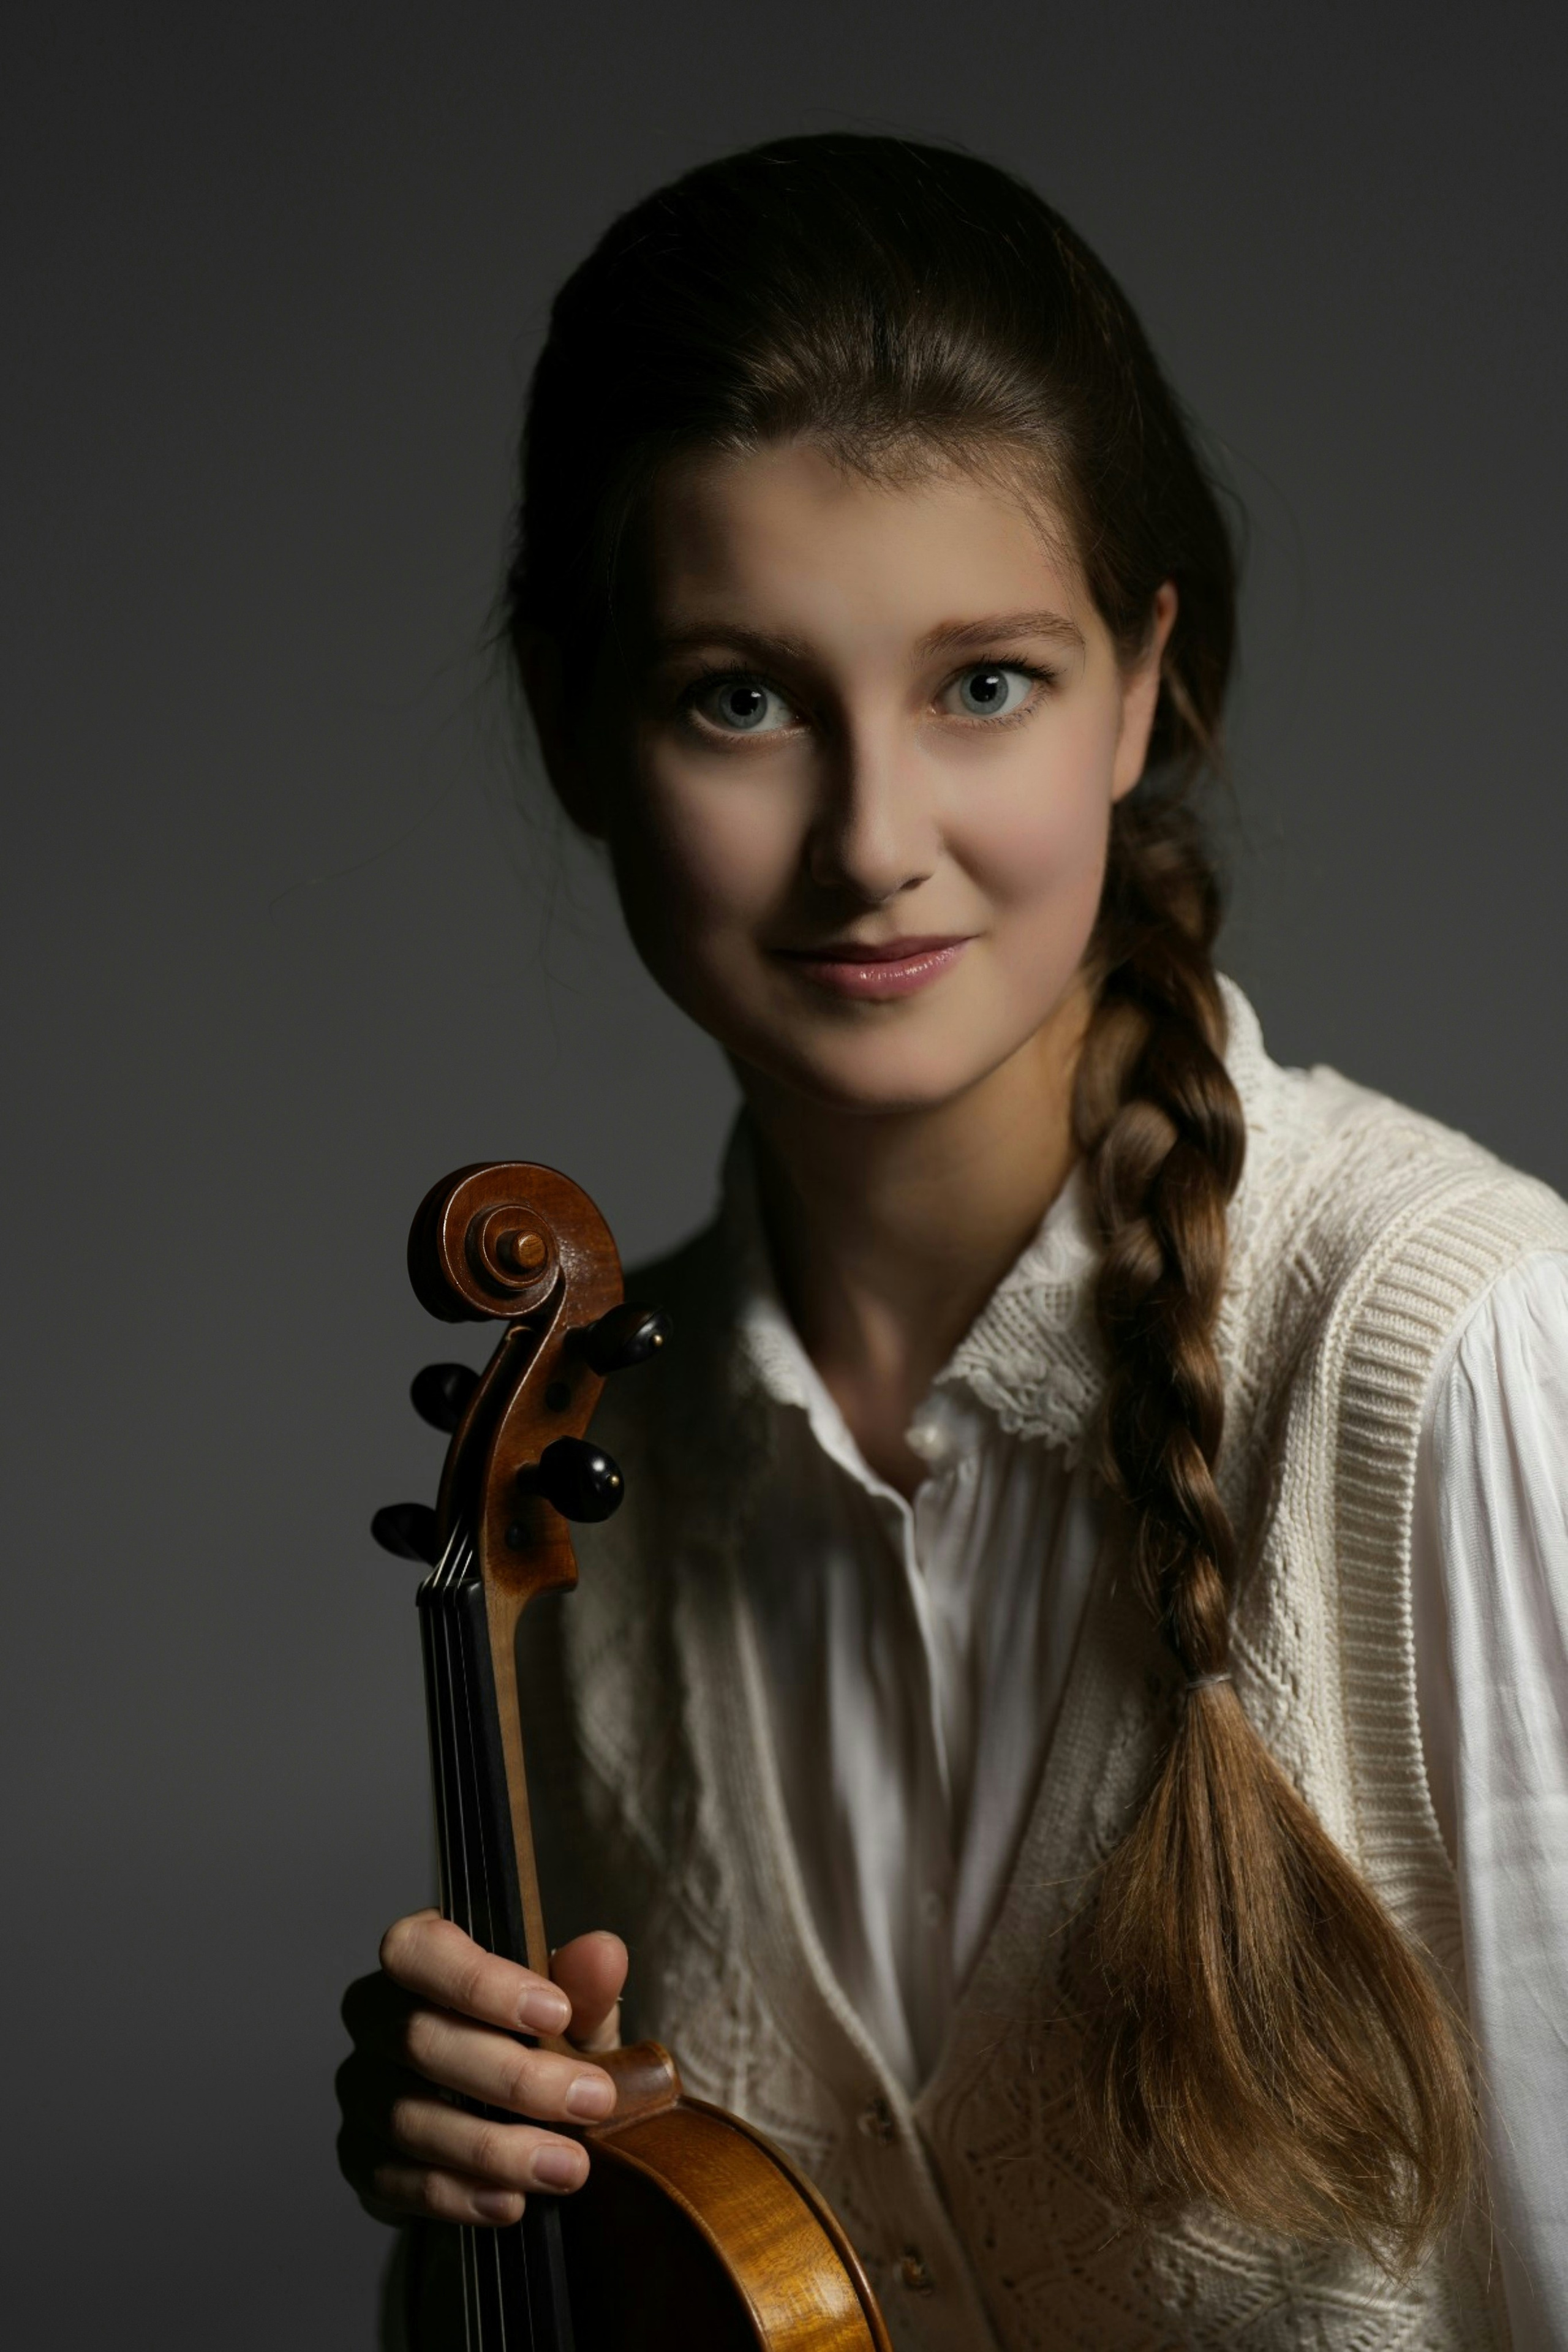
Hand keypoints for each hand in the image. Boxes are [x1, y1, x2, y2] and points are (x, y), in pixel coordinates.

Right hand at [337, 1911, 627, 2227]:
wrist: (508, 2119)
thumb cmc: (533, 2044)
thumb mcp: (571, 2015)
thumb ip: (585, 1986)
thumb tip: (603, 1954)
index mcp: (419, 1958)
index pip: (420, 1952)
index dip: (481, 1982)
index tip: (556, 2013)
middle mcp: (376, 2018)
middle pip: (419, 2040)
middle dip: (513, 2078)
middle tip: (590, 2102)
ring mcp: (362, 2090)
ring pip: (409, 2118)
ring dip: (495, 2148)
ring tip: (567, 2166)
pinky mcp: (360, 2157)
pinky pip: (395, 2181)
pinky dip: (459, 2195)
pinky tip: (511, 2201)